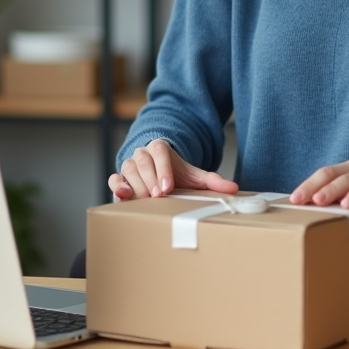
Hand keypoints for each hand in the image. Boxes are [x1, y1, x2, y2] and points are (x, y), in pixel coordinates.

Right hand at [109, 138, 238, 200]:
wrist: (159, 173)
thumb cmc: (177, 175)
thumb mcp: (195, 176)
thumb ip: (213, 181)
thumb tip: (234, 189)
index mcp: (160, 148)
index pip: (160, 153)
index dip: (163, 170)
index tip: (168, 188)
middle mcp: (142, 154)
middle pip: (143, 163)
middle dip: (151, 181)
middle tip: (159, 196)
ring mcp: (129, 165)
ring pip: (129, 171)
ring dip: (137, 186)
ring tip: (146, 200)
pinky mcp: (120, 178)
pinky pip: (114, 178)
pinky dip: (116, 185)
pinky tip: (123, 194)